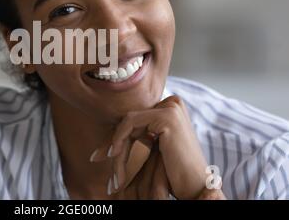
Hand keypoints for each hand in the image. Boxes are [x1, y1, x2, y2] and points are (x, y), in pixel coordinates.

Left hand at [91, 95, 209, 198]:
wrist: (195, 188)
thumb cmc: (175, 173)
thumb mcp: (152, 148)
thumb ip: (138, 134)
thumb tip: (109, 133)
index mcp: (171, 106)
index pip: (134, 118)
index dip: (115, 136)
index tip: (98, 154)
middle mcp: (172, 102)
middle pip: (129, 119)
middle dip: (110, 141)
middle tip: (95, 157)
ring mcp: (171, 107)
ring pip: (127, 123)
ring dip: (115, 147)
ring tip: (112, 169)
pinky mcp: (167, 116)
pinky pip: (130, 124)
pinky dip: (118, 140)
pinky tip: (114, 156)